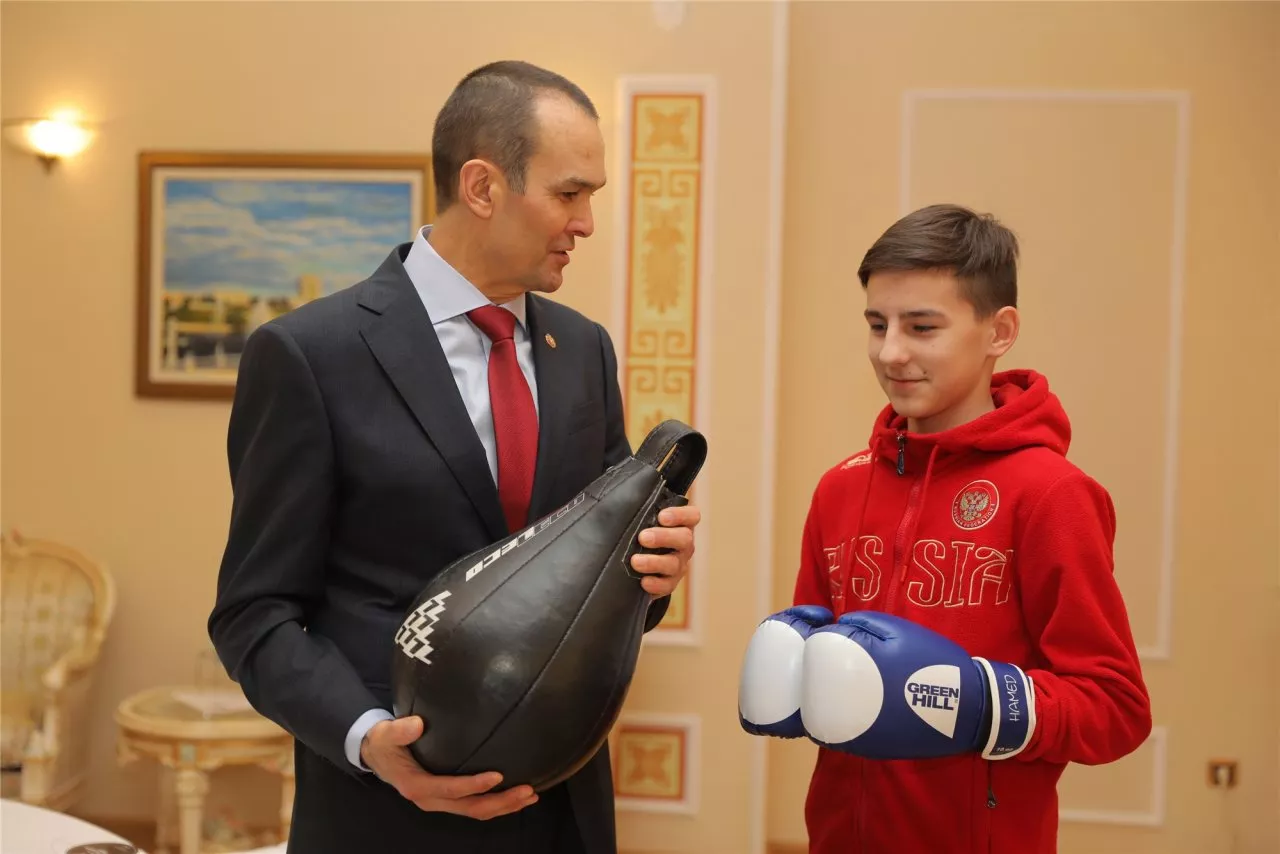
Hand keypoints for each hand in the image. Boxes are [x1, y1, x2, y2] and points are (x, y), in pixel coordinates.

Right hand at [360, 716, 538, 818]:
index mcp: (418, 785)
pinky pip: (474, 806)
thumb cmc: (384, 743)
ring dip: (504, 806)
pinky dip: (496, 803)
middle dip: (501, 802)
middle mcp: (431, 799)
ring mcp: (440, 801)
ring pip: (475, 810)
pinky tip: (515, 794)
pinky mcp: (448, 798)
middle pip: (470, 807)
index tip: (498, 776)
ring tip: (530, 795)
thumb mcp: (386, 734)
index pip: (451, 789)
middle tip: (527, 791)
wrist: (377, 757)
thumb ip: (400, 730)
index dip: (474, 785)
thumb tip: (418, 724)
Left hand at [631, 503, 700, 597]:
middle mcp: (683, 544)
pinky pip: (667, 586)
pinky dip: (656, 584)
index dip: (680, 515)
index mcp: (680, 524)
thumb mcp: (639, 521)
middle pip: (684, 538)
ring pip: (674, 563)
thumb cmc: (637, 534)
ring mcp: (678, 564)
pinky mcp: (669, 583)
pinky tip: (643, 582)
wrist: (634, 564)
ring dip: (654, 562)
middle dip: (663, 537)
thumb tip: (615, 504)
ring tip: (635, 561)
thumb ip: (636, 511)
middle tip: (643, 537)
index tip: (661, 516)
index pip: (691, 515)